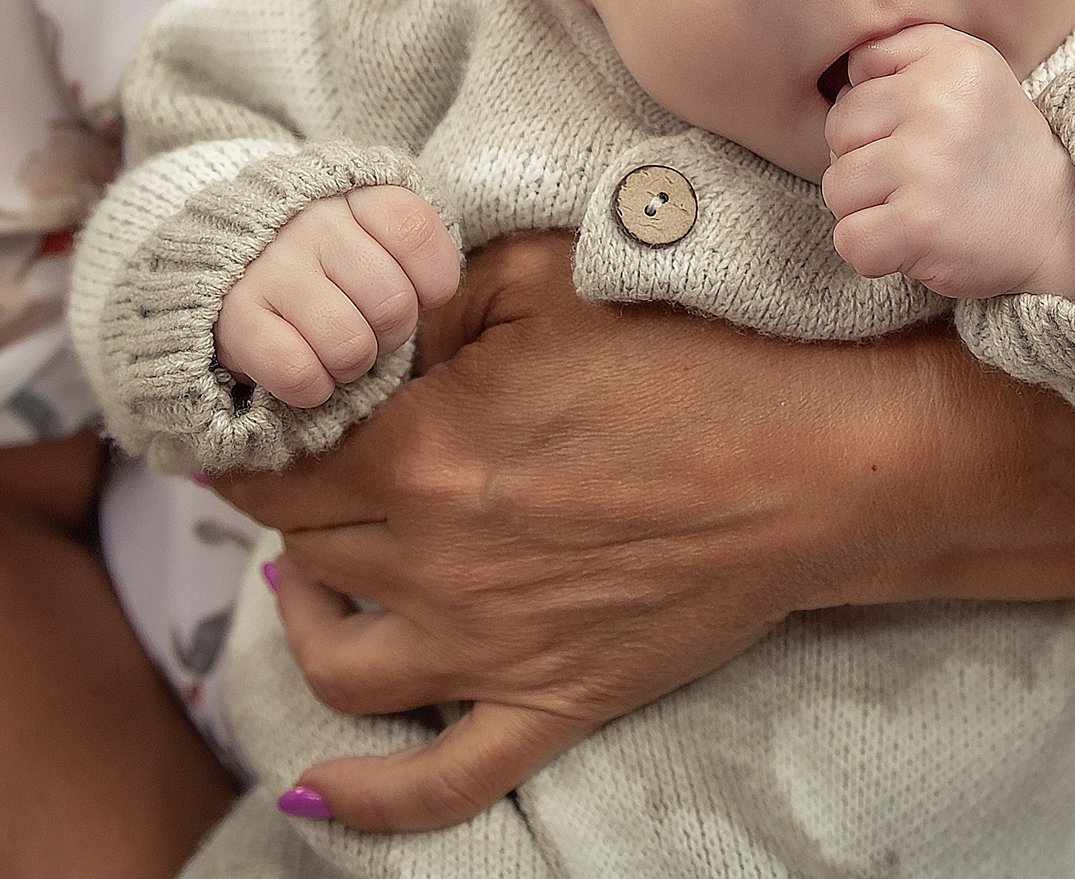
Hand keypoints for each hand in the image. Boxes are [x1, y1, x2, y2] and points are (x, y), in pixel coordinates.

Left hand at [211, 232, 937, 832]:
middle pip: (298, 545)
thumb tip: (357, 329)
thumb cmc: (694, 353)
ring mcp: (491, 647)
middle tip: (304, 465)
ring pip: (335, 660)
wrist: (818, 459)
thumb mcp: (548, 276)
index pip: (279, 460)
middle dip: (281, 505)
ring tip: (310, 573)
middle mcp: (437, 561)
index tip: (265, 410)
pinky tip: (314, 792)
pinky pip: (437, 781)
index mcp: (424, 451)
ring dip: (300, 616)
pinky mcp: (552, 701)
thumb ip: (429, 298)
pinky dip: (363, 797)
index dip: (256, 433)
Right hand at [214, 187, 460, 407]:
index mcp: (357, 195)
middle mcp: (312, 222)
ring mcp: (271, 267)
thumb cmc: (330, 257)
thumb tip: (440, 292)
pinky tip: (306, 367)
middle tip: (368, 325)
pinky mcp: (235, 315)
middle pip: (393, 303)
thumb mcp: (376, 229)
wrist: (234, 258)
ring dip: (352, 364)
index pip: (417, 234)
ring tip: (336, 347)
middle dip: (391, 333)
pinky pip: (298, 372)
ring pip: (349, 346)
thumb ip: (416, 245)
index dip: (432, 281)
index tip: (416, 291)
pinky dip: (312, 386)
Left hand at [821, 23, 1074, 307]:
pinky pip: (849, 240)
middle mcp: (936, 102)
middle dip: (867, 161)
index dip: (881, 114)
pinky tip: (913, 243)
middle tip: (923, 177)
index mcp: (948, 57)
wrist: (1065, 220)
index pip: (856, 76)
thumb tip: (839, 77)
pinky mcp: (920, 224)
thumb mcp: (968, 71)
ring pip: (836, 188)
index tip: (927, 132)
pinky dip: (873, 253)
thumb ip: (903, 53)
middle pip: (838, 132)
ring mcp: (926, 164)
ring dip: (868, 209)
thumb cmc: (997, 148)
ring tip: (920, 207)